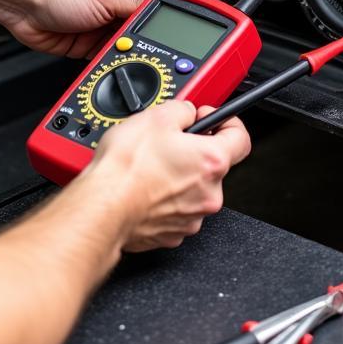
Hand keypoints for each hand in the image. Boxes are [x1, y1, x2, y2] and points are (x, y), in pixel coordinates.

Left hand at [6, 0, 162, 57]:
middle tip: (149, 44)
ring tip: (128, 52)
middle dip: (145, 36)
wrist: (25, 8)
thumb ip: (135, 6)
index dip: (169, 11)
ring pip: (127, 43)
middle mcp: (115, 3)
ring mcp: (103, 25)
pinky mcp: (90, 44)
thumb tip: (160, 13)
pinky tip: (112, 60)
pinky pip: (109, 56)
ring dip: (127, 49)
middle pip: (143, 25)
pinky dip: (111, 60)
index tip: (179, 27)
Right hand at [82, 101, 251, 251]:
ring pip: (194, 189)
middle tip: (169, 143)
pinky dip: (165, 199)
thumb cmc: (126, 168)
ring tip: (150, 168)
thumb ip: (182, 110)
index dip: (228, 123)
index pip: (241, 138)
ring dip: (179, 177)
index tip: (213, 120)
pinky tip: (145, 188)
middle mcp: (209, 193)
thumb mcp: (156, 116)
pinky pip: (176, 210)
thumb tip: (186, 113)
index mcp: (212, 162)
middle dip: (195, 152)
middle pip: (214, 165)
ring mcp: (192, 217)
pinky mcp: (172, 233)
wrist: (102, 206)